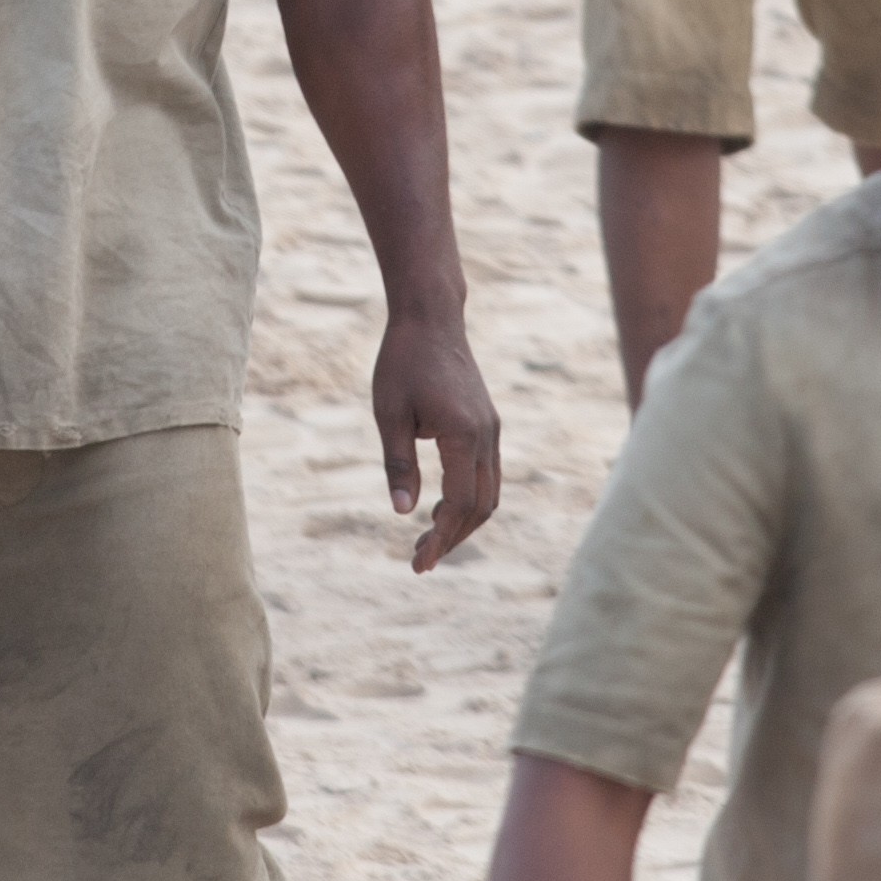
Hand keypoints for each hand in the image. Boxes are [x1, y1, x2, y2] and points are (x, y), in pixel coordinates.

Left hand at [368, 309, 499, 570]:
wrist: (431, 318)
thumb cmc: (403, 361)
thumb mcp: (389, 413)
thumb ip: (398, 464)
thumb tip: (402, 513)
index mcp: (463, 434)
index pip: (457, 504)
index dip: (440, 538)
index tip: (417, 563)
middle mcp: (486, 436)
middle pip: (481, 506)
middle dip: (453, 538)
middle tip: (420, 560)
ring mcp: (491, 430)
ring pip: (489, 493)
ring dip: (464, 521)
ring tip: (430, 539)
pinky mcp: (487, 424)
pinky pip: (486, 474)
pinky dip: (469, 499)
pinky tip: (441, 507)